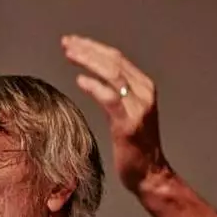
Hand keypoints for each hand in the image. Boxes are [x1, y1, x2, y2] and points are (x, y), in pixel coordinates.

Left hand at [61, 34, 170, 192]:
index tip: (74, 42)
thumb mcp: (126, 113)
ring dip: (88, 60)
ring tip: (69, 54)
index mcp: (143, 87)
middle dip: (88, 49)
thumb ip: (115, 94)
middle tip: (66, 43)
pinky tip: (80, 80)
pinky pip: (110, 99)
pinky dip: (94, 86)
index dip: (94, 47)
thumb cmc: (136, 146)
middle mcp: (144, 93)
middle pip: (113, 61)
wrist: (150, 174)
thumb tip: (92, 78)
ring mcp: (138, 108)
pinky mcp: (129, 125)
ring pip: (112, 74)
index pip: (117, 58)